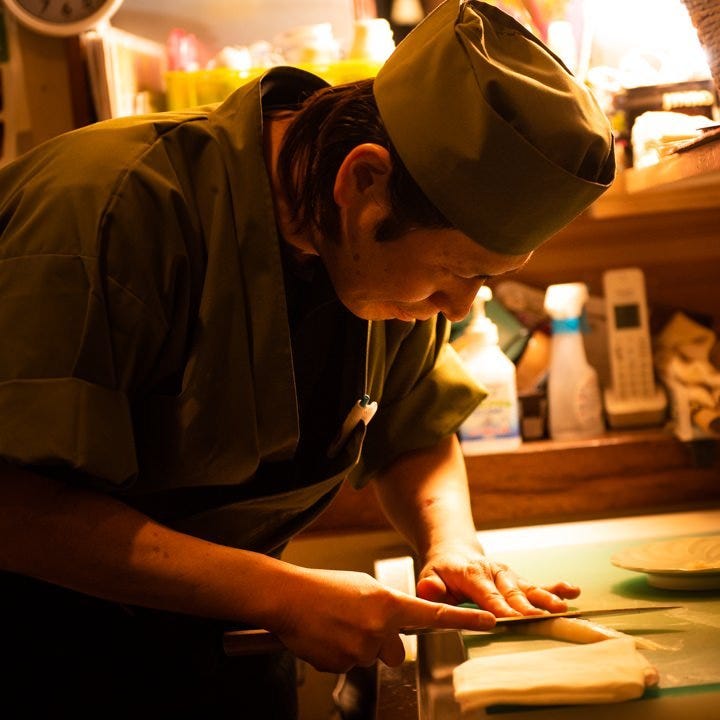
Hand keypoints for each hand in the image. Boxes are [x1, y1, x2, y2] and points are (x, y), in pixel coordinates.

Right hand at [270, 567, 495, 672]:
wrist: (288, 598)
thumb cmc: (325, 586)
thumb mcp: (364, 586)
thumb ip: (387, 606)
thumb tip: (397, 626)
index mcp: (387, 603)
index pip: (433, 616)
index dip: (463, 620)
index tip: (490, 622)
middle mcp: (379, 629)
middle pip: (397, 650)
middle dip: (384, 642)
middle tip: (358, 621)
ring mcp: (360, 650)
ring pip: (373, 658)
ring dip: (361, 647)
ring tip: (338, 625)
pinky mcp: (342, 666)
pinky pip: (351, 665)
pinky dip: (342, 654)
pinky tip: (327, 636)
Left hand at [415, 541, 580, 616]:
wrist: (453, 554)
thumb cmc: (441, 573)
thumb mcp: (428, 577)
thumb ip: (429, 586)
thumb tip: (429, 590)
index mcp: (472, 574)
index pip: (487, 594)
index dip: (499, 606)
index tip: (512, 618)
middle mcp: (494, 573)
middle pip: (512, 593)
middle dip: (525, 607)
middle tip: (538, 620)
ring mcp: (508, 576)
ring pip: (528, 589)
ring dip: (545, 599)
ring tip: (562, 608)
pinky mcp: (518, 580)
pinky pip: (538, 584)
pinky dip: (556, 588)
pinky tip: (573, 591)